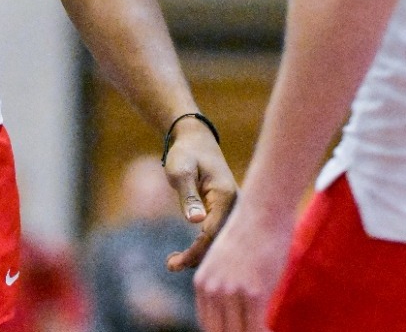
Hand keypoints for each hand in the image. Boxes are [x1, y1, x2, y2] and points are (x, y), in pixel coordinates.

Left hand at [161, 120, 238, 270]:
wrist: (196, 140)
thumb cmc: (186, 153)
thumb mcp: (180, 171)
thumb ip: (188, 196)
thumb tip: (195, 221)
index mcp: (225, 196)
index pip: (212, 234)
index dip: (195, 252)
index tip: (174, 262)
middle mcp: (235, 205)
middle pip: (219, 242)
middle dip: (197, 258)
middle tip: (170, 265)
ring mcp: (233, 210)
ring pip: (220, 241)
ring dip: (199, 255)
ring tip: (172, 261)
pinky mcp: (227, 212)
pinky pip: (218, 235)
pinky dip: (202, 247)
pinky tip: (184, 254)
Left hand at [194, 197, 293, 331]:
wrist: (263, 210)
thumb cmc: (251, 234)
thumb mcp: (226, 261)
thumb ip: (225, 286)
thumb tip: (239, 312)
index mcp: (202, 283)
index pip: (208, 326)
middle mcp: (212, 290)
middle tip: (250, 331)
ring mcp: (232, 292)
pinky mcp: (254, 292)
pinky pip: (256, 328)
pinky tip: (272, 331)